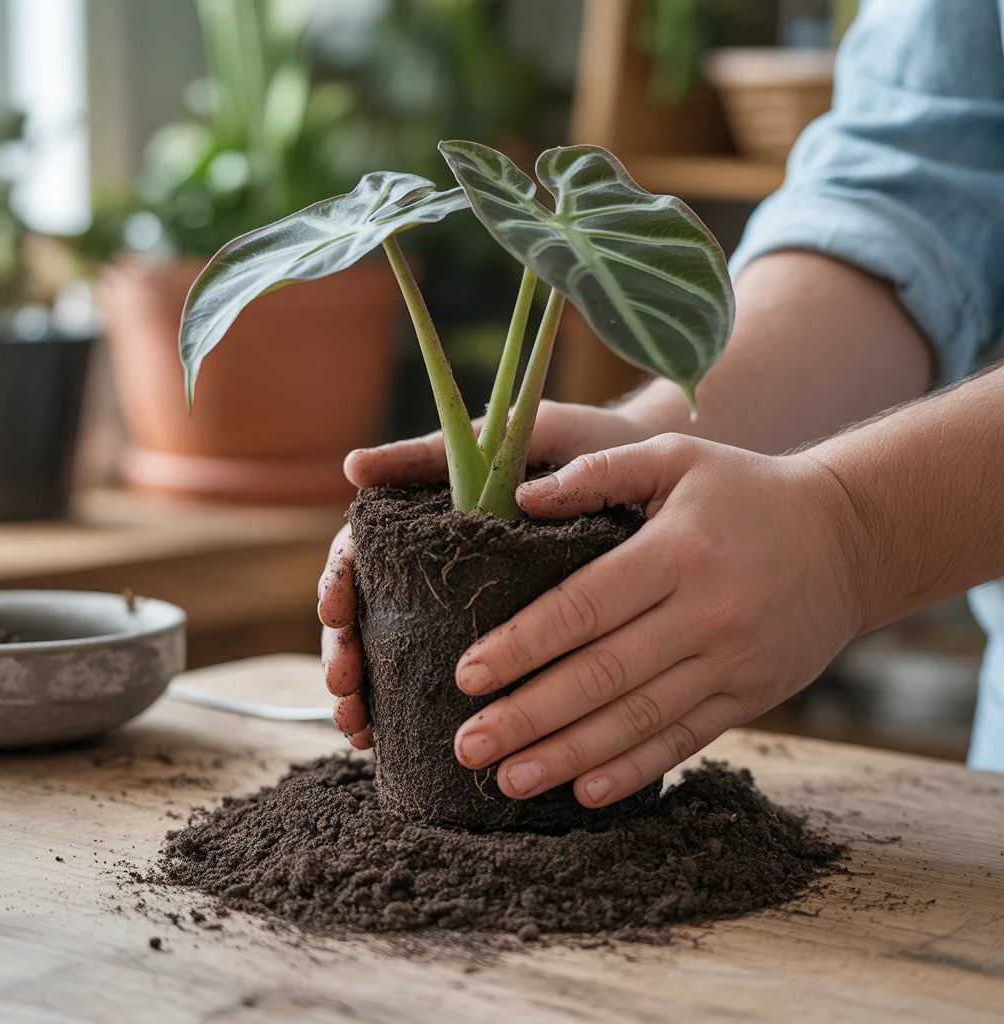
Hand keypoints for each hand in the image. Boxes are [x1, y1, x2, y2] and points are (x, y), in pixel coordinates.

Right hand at [318, 401, 653, 746]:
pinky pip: (446, 677)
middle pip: (368, 612)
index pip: (363, 554)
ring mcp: (467, 602)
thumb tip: (352, 466)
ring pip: (397, 653)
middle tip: (345, 690)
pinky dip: (410, 709)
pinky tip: (392, 739)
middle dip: (347, 653)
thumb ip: (434, 452)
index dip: (340, 584)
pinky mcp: (504, 636)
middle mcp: (442, 564)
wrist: (655, 474)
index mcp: (431, 518)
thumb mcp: (506, 438)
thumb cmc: (578, 444)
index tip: (336, 613)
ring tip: (360, 727)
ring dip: (368, 692)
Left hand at [452, 435, 866, 807]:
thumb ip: (599, 472)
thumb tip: (521, 498)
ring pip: (636, 718)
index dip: (521, 645)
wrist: (846, 538)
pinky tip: (584, 790)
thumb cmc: (744, 491)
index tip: (466, 675)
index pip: (582, 607)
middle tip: (467, 746)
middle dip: (527, 715)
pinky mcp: (750, 694)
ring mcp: (731, 661)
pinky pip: (684, 738)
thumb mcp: (675, 457)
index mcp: (676, 551)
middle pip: (601, 674)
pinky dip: (633, 769)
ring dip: (566, 754)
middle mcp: (704, 612)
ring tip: (507, 780)